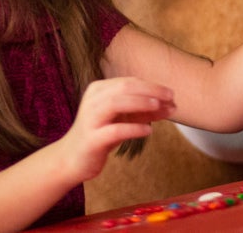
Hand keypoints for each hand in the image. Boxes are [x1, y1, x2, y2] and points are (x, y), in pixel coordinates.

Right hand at [55, 77, 176, 183]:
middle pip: (125, 87)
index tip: (172, 94)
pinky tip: (148, 130)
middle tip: (171, 97)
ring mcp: (90, 118)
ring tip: (159, 107)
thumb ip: (142, 111)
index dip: (152, 86)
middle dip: (151, 90)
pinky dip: (134, 128)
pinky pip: (114, 130)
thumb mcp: (122, 119)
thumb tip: (171, 105)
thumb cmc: (100, 135)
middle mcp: (93, 100)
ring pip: (116, 103)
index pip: (129, 82)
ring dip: (141, 103)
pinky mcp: (91, 139)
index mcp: (99, 90)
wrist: (70, 160)